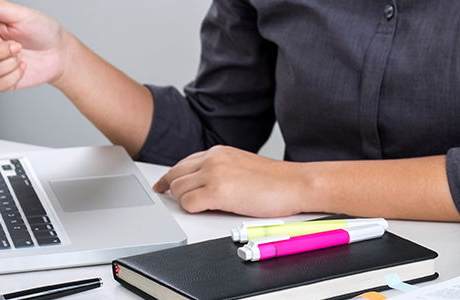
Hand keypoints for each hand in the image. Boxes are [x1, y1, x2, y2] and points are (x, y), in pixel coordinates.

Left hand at [153, 145, 311, 217]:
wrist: (296, 184)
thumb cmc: (276, 181)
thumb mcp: (241, 165)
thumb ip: (220, 169)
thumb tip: (202, 182)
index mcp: (218, 152)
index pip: (183, 163)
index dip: (171, 177)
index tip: (164, 184)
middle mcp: (212, 159)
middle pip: (175, 175)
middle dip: (171, 189)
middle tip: (166, 198)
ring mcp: (213, 174)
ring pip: (178, 190)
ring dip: (187, 201)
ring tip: (207, 206)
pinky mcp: (216, 192)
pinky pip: (188, 204)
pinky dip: (195, 210)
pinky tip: (211, 210)